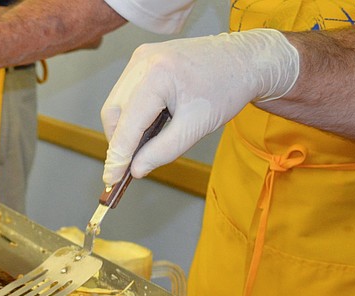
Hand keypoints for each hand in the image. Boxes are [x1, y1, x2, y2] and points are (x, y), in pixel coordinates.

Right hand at [101, 29, 298, 184]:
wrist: (244, 60)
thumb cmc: (227, 89)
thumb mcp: (197, 127)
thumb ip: (163, 151)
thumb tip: (136, 169)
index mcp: (157, 75)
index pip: (127, 124)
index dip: (117, 155)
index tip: (110, 179)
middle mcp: (142, 61)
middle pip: (114, 112)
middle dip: (120, 141)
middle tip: (133, 163)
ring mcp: (140, 58)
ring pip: (116, 103)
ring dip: (124, 128)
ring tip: (146, 143)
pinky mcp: (142, 59)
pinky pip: (126, 93)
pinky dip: (132, 114)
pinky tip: (150, 124)